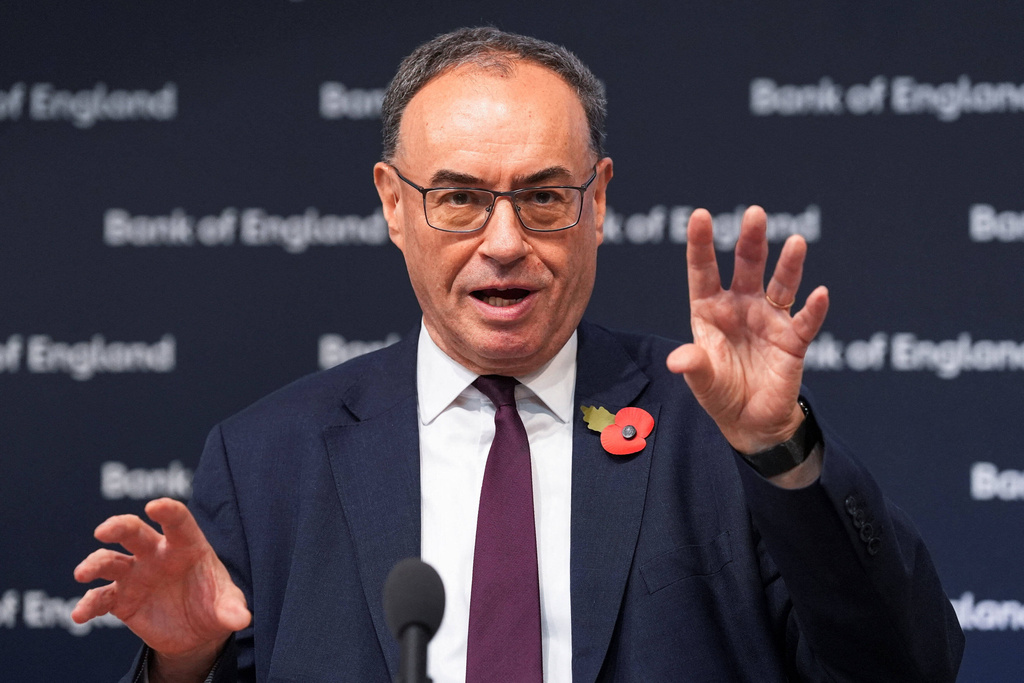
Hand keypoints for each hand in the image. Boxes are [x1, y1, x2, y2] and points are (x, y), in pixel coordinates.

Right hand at [72, 498, 249, 677]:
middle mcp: (156, 554)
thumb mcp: (227, 605)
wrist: (196, 631)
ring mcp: (135, 574)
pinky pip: (100, 598)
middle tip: (105, 531)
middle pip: (135, 533)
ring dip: (95, 563)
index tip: (155, 506)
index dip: (168, 511)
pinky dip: (88, 605)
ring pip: (110, 561)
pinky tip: (80, 614)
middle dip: (119, 527)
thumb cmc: (214, 603)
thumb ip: (232, 608)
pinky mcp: (120, 599)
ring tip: (83, 572)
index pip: (178, 522)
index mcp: (186, 545)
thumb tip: (242, 619)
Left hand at [667, 206, 828, 453]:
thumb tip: (677, 360)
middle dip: (750, 240)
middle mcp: (741, 306)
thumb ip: (694, 366)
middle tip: (754, 213)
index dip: (701, 244)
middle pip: (746, 266)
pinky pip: (805, 322)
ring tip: (795, 242)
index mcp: (710, 309)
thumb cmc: (720, 393)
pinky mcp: (793, 341)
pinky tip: (819, 294)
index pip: (704, 271)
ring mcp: (769, 320)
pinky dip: (814, 309)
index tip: (700, 215)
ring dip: (789, 264)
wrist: (750, 420)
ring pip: (780, 285)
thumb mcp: (702, 381)